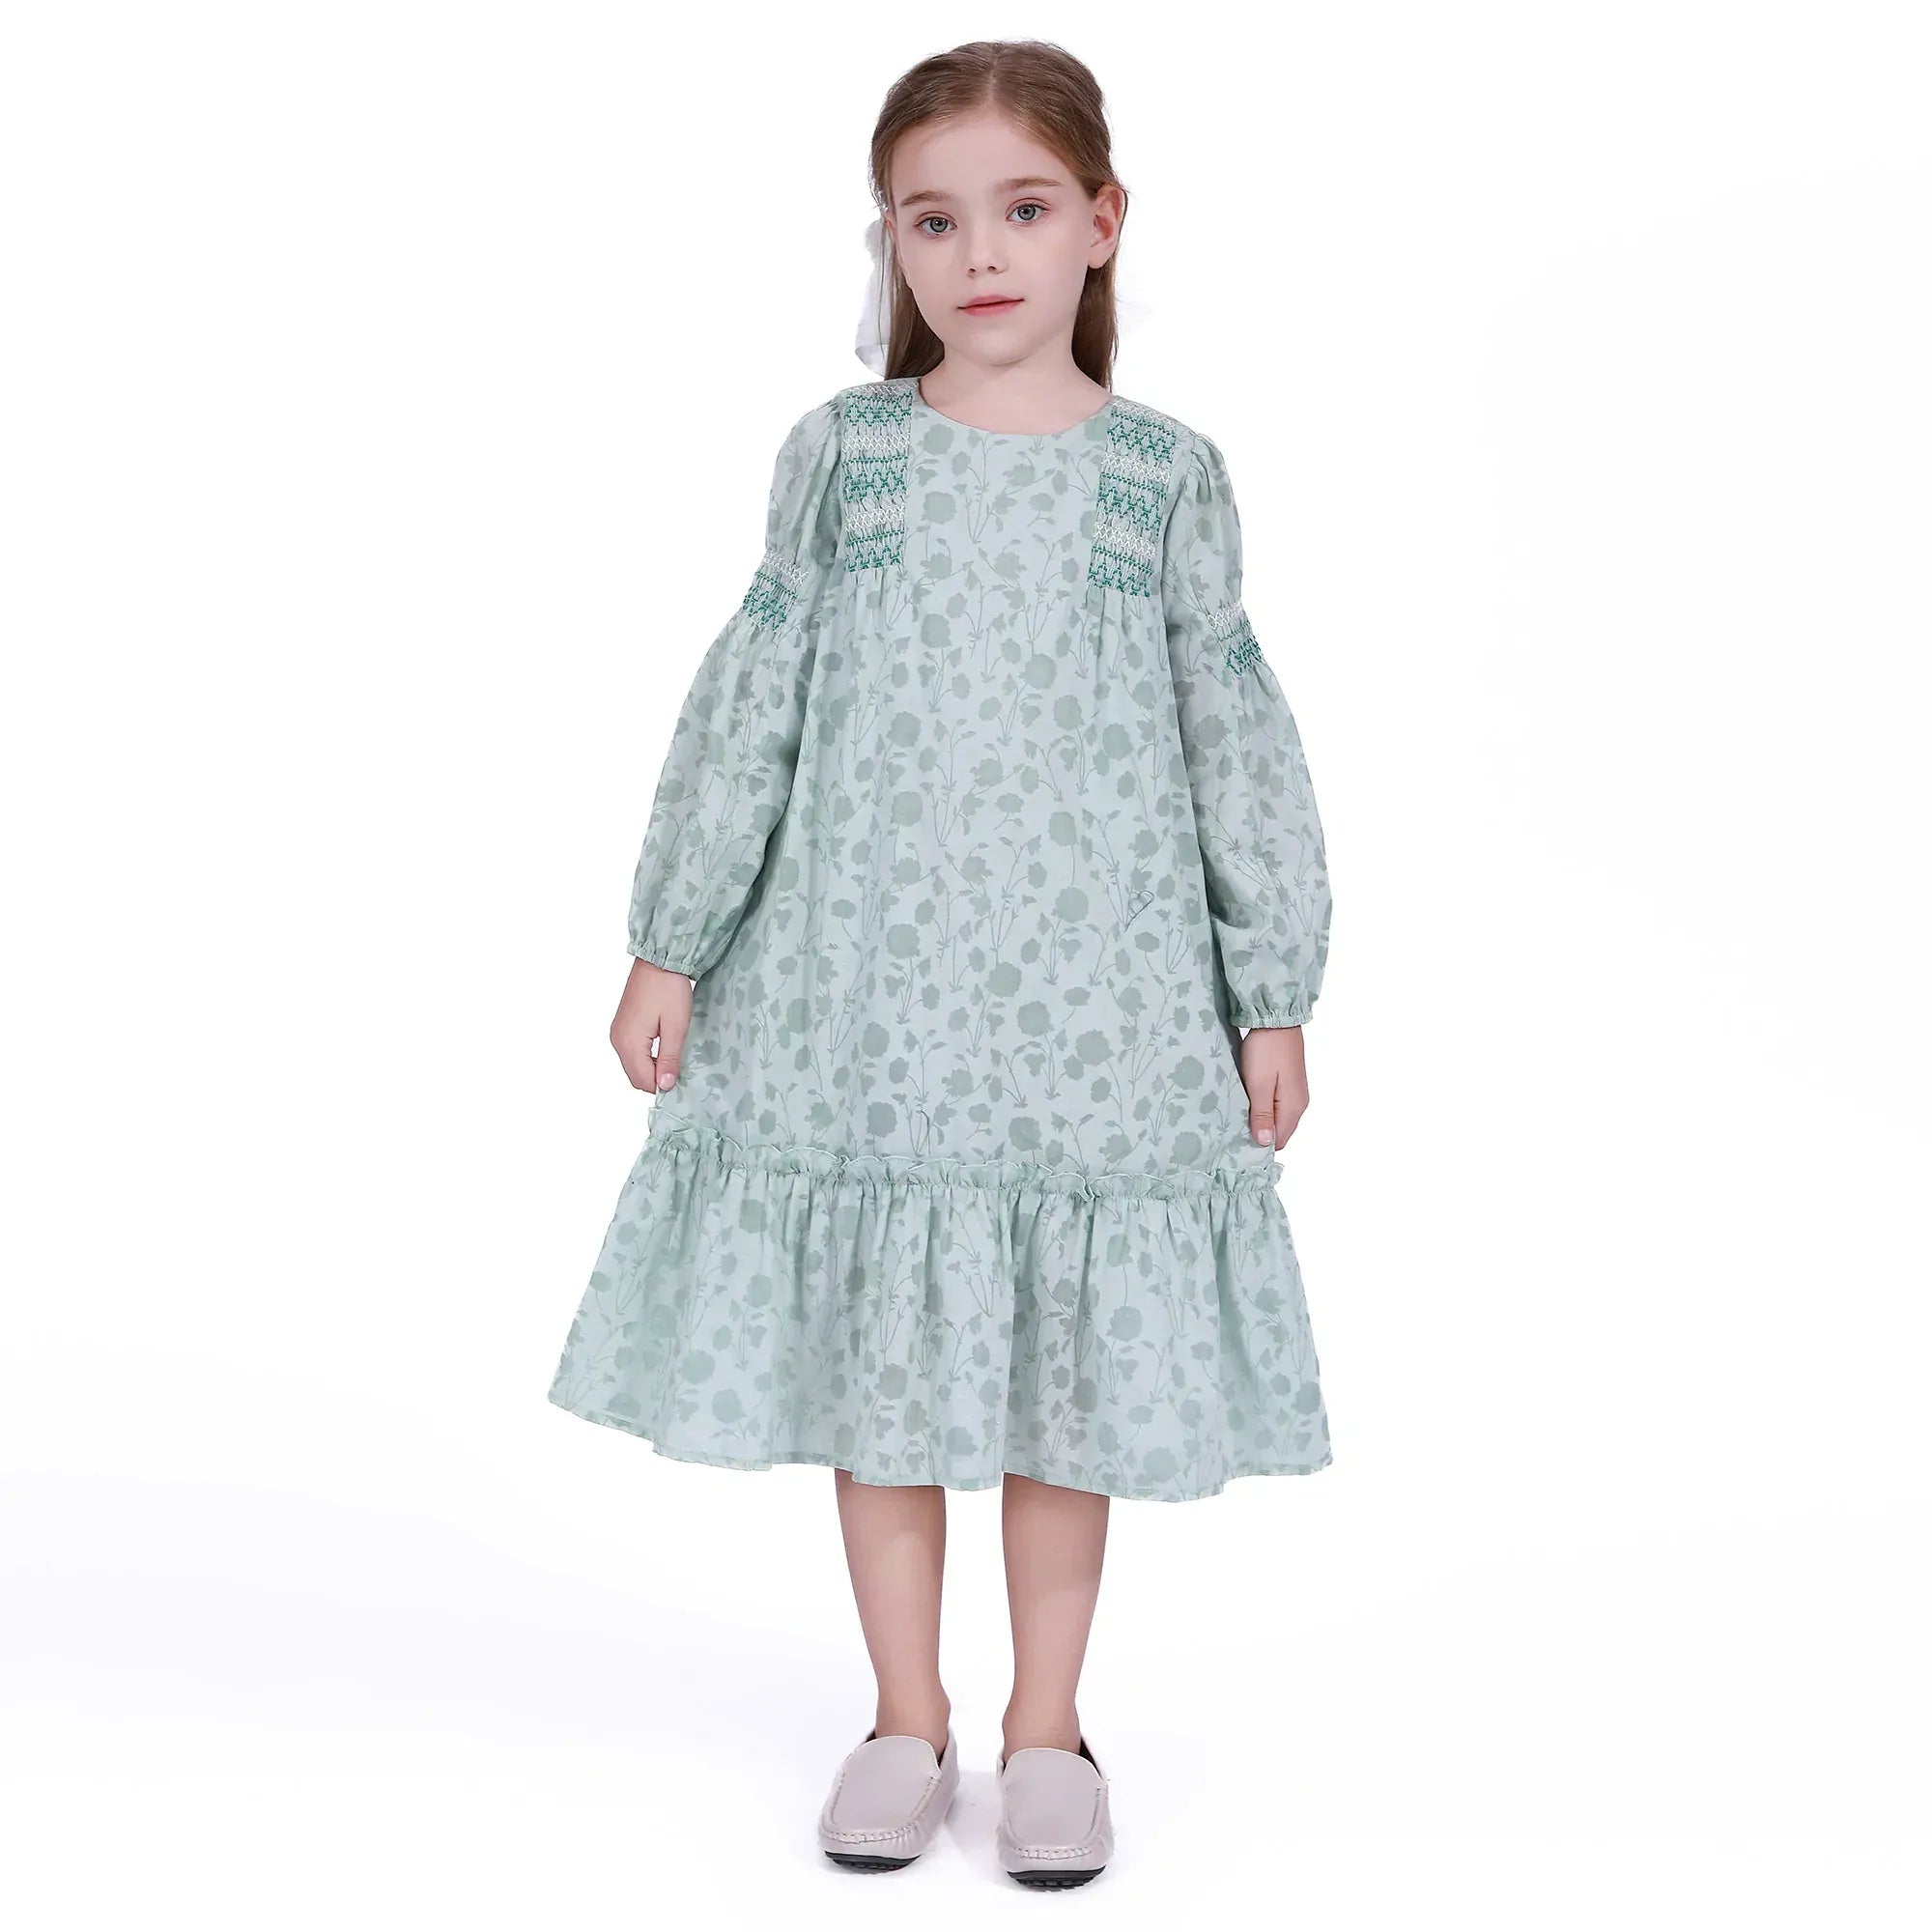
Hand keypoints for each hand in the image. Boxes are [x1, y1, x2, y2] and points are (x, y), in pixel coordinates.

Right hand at [612, 958, 692, 1092]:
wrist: (658, 960)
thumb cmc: (669, 988)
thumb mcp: (676, 1026)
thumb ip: (670, 1058)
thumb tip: (665, 1086)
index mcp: (629, 1043)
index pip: (643, 1081)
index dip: (663, 1086)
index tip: (683, 1081)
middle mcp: (618, 1041)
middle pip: (635, 1076)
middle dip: (656, 1080)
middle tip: (680, 1072)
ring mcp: (618, 1033)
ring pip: (634, 1066)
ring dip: (652, 1069)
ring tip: (675, 1060)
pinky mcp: (622, 1026)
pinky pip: (632, 1053)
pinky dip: (647, 1058)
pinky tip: (664, 1050)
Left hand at [1238, 1025, 1308, 1147]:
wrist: (1276, 1019)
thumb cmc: (1266, 1050)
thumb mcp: (1259, 1084)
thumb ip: (1262, 1115)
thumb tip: (1264, 1143)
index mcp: (1293, 1108)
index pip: (1279, 1141)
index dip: (1259, 1144)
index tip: (1237, 1140)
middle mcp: (1299, 1104)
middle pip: (1279, 1131)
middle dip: (1259, 1132)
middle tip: (1233, 1126)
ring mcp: (1295, 1093)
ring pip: (1277, 1118)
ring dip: (1260, 1118)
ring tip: (1238, 1113)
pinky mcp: (1290, 1083)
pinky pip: (1276, 1105)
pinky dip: (1263, 1106)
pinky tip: (1248, 1099)